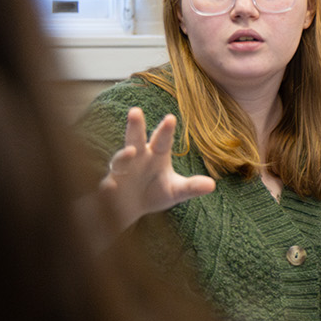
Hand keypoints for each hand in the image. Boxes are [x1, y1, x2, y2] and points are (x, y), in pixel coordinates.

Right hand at [98, 107, 215, 229]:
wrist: (132, 209)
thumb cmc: (156, 193)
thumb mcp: (176, 191)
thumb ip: (192, 187)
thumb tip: (212, 185)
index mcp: (157, 155)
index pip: (163, 140)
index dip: (166, 130)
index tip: (171, 118)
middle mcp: (138, 158)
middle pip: (136, 139)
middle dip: (136, 126)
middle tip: (136, 111)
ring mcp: (122, 171)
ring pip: (120, 159)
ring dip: (123, 155)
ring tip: (130, 151)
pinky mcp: (110, 186)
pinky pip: (108, 184)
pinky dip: (109, 187)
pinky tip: (111, 188)